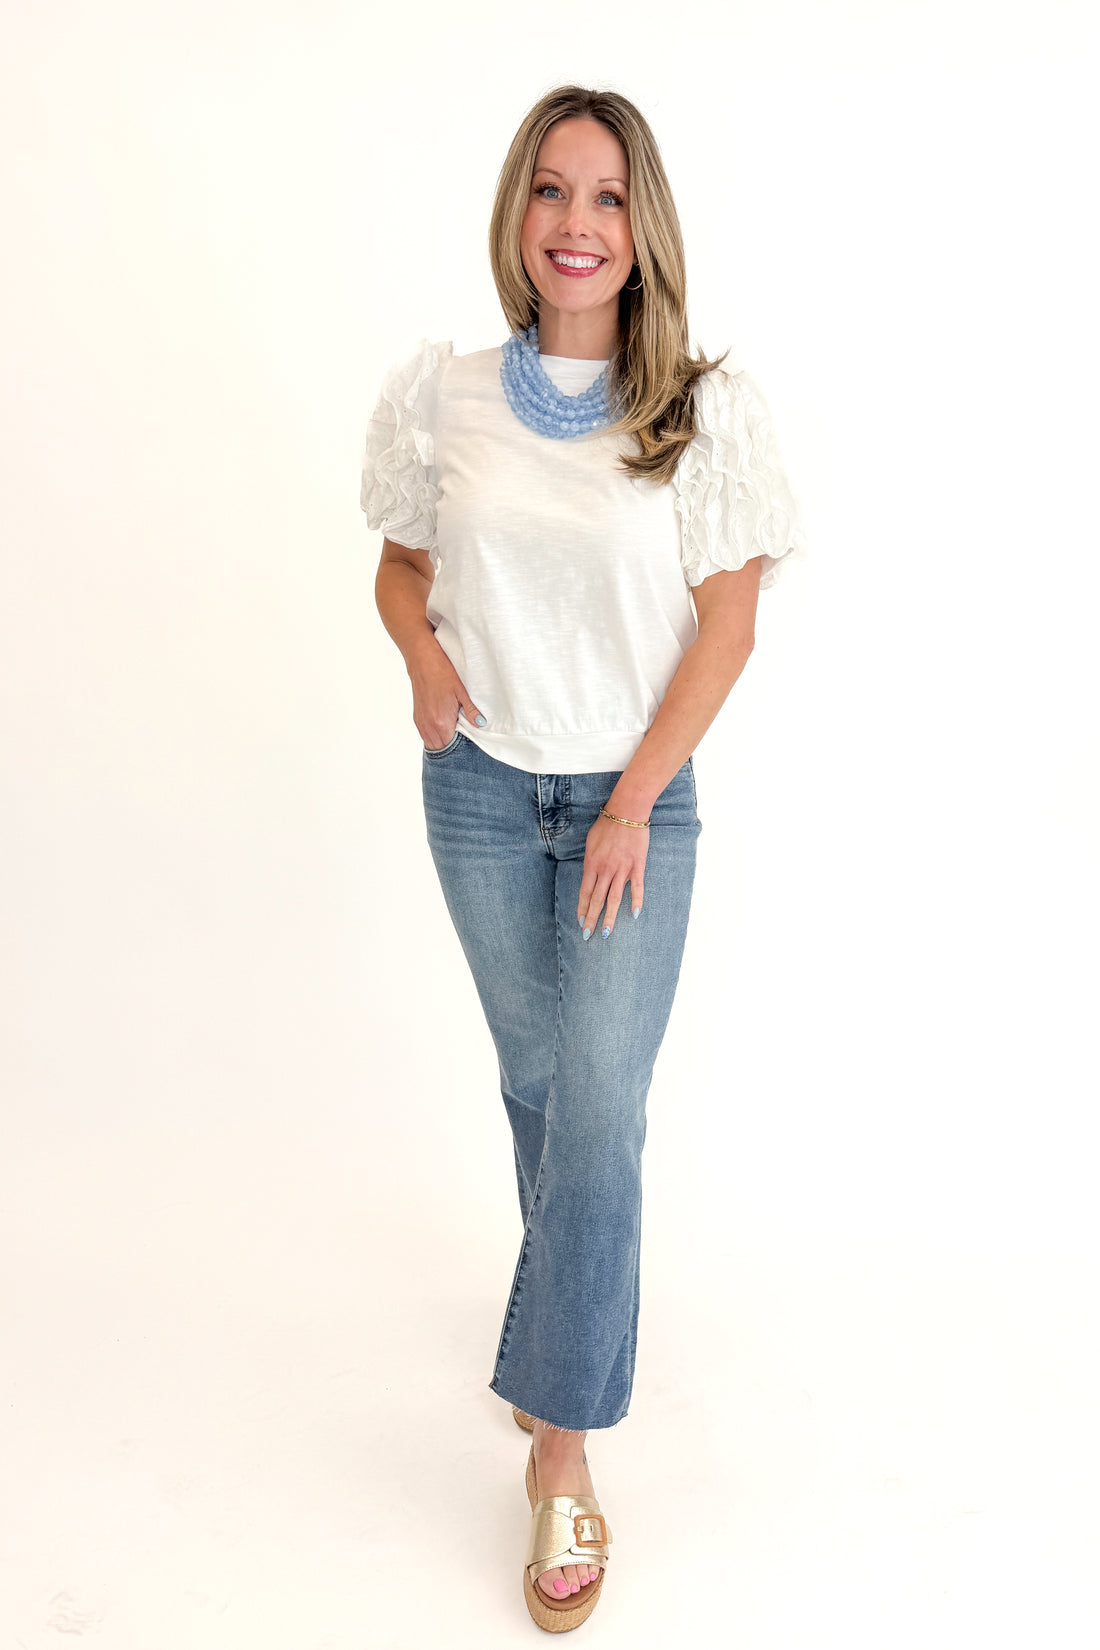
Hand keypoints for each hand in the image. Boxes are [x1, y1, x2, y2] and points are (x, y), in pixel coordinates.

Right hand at [410, 642, 485, 748]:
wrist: (422, 659)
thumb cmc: (442, 672)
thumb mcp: (462, 691)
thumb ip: (471, 711)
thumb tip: (481, 724)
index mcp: (441, 722)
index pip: (451, 747)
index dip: (460, 747)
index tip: (468, 740)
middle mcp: (428, 725)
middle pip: (441, 748)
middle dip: (452, 746)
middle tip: (463, 736)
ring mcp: (420, 722)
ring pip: (432, 743)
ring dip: (443, 741)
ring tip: (454, 731)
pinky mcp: (417, 717)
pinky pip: (426, 735)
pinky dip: (435, 735)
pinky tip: (444, 725)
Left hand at [577, 811, 647, 938]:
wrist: (626, 812)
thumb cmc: (606, 824)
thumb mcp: (590, 842)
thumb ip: (590, 860)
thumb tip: (589, 874)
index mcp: (592, 864)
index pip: (585, 892)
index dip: (581, 908)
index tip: (579, 922)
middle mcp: (605, 870)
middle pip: (596, 900)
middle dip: (591, 919)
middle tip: (587, 936)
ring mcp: (622, 869)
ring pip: (614, 898)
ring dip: (609, 917)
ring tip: (606, 932)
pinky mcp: (637, 866)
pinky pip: (636, 887)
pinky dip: (636, 901)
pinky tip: (635, 915)